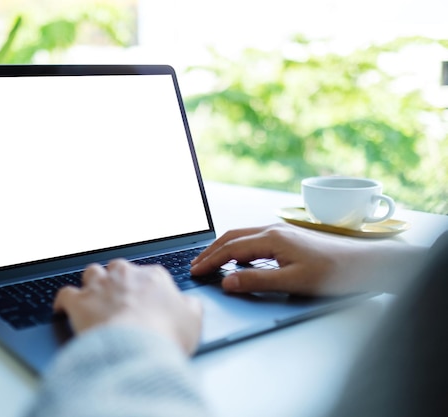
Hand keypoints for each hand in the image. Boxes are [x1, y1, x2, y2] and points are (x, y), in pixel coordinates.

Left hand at [53, 259, 202, 354]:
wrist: (136, 347)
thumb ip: (190, 307)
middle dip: (117, 279)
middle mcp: (125, 275)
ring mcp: (100, 286)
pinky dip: (63, 301)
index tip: (145, 299)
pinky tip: (63, 308)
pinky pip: (65, 294)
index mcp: (154, 277)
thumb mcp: (193, 321)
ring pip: (92, 273)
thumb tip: (188, 304)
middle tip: (120, 297)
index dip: (146, 288)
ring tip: (93, 296)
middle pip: (117, 268)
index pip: (149, 274)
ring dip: (92, 283)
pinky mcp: (79, 302)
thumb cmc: (165, 334)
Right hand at [191, 223, 424, 295]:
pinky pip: (255, 240)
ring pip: (243, 236)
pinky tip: (240, 260)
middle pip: (232, 237)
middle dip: (211, 251)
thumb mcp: (292, 281)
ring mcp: (281, 232)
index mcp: (271, 238)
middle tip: (195, 265)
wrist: (365, 263)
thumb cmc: (333, 273)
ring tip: (210, 261)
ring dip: (224, 248)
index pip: (230, 249)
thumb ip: (257, 281)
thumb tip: (227, 282)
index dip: (210, 260)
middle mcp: (273, 230)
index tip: (195, 271)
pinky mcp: (289, 238)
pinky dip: (239, 248)